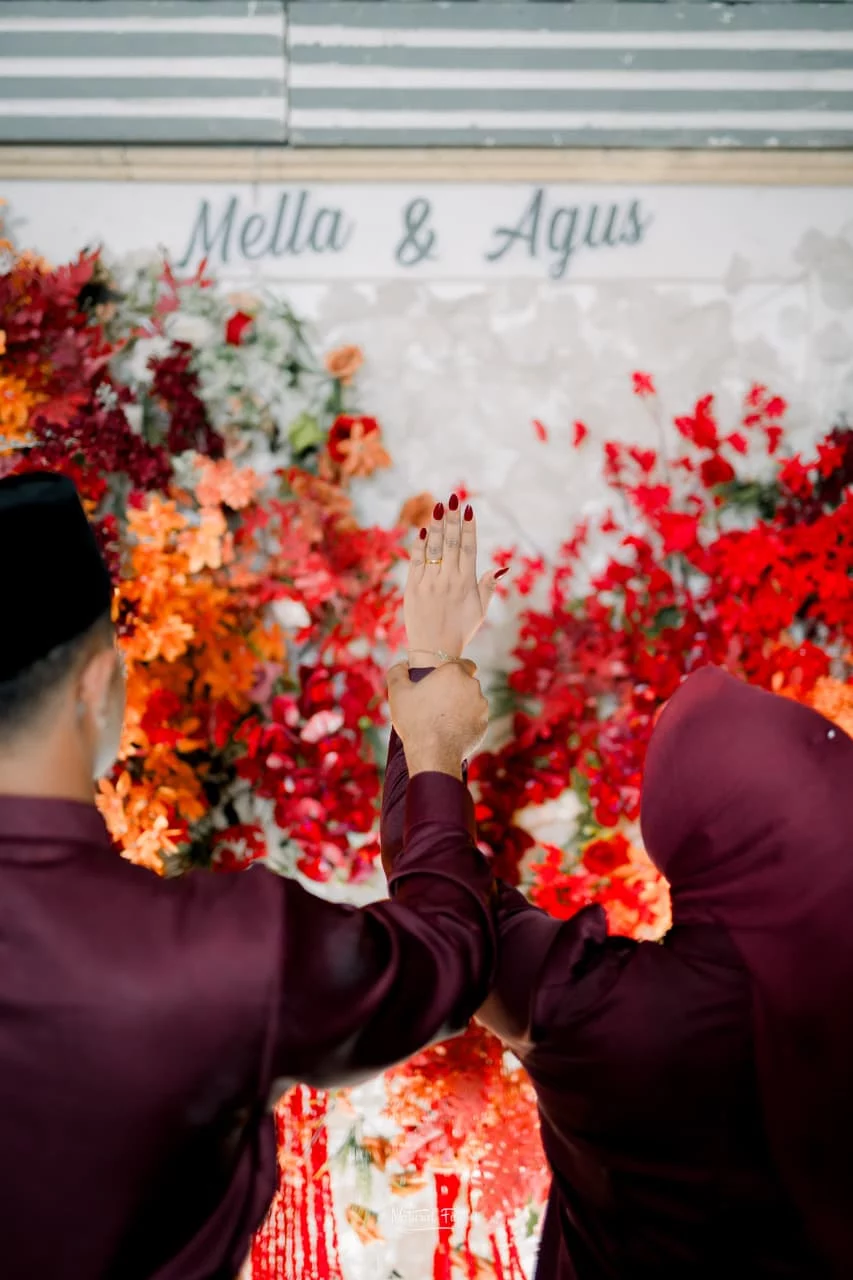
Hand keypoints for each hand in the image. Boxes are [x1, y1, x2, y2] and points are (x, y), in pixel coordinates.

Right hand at [387, 660, 488, 777]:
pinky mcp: (484, 724)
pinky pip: (474, 718)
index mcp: (454, 672)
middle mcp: (472, 685)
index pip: (463, 663)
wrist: (434, 754)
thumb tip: (404, 664)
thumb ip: (398, 672)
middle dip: (455, 690)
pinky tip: (450, 731)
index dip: (452, 672)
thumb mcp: (397, 692)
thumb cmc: (415, 720)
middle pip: (466, 683)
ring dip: (461, 706)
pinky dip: (465, 722)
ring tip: (442, 720)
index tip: (440, 683)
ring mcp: (481, 706)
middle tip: (436, 703)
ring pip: (472, 701)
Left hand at [405, 496, 506, 660]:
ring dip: (435, 525)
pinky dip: (419, 546)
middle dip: (452, 518)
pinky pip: (416, 561)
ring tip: (438, 507)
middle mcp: (448, 580)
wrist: (434, 651)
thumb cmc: (461, 630)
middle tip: (453, 498)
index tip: (468, 509)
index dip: (468, 527)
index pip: (468, 547)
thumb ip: (488, 585)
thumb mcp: (480, 610)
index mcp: (466, 583)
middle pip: (450, 542)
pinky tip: (423, 531)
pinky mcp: (412, 588)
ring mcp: (429, 583)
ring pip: (433, 548)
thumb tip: (503, 566)